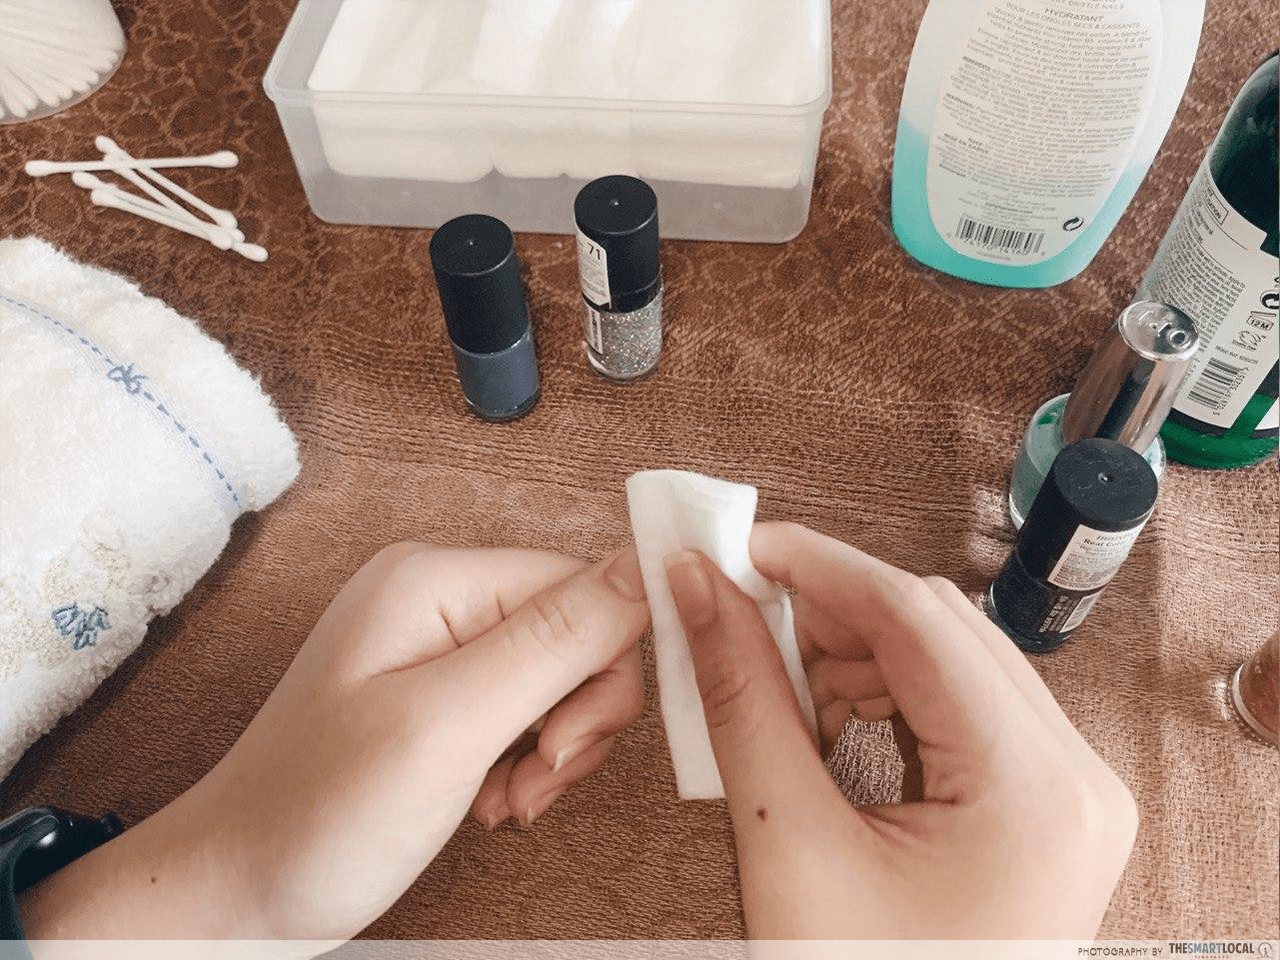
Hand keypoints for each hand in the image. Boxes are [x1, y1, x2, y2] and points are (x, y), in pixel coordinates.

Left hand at [19, 543, 649, 953]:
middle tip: (537, 776)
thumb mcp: (445, 728)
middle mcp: (441, 597)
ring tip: (507, 796)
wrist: (238, 891)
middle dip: (578, 716)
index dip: (603, 666)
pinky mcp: (442, 690)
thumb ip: (551, 643)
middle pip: (579, 630)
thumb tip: (643, 567)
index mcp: (436, 581)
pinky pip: (529, 707)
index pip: (584, 586)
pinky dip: (527, 760)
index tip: (567, 742)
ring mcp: (439, 644)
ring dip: (554, 748)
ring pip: (562, 676)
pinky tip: (492, 795)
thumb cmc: (315, 816)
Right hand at [664, 522, 1137, 938]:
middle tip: (742, 615)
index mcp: (1031, 788)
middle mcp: (1073, 777)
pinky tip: (831, 721)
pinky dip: (888, 695)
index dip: (816, 567)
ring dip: (857, 654)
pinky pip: (963, 706)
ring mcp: (1070, 792)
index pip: (916, 618)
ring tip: (782, 691)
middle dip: (830, 613)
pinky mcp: (1045, 805)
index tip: (740, 546)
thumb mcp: (787, 844)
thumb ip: (744, 699)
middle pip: (939, 629)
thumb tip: (704, 594)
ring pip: (950, 659)